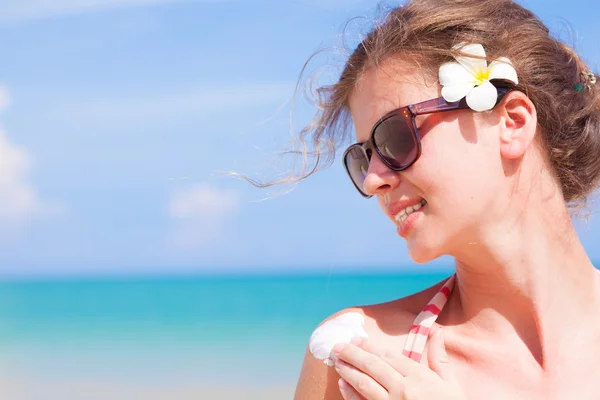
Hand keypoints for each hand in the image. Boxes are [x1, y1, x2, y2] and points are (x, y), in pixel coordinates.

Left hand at [332, 326, 465, 399]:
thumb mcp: (451, 385)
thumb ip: (439, 359)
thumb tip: (436, 331)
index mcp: (420, 378)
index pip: (389, 356)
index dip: (370, 346)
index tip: (357, 339)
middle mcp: (403, 390)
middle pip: (372, 366)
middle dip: (353, 354)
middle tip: (337, 347)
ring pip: (364, 384)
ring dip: (348, 371)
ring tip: (336, 362)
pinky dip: (350, 394)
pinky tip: (342, 384)